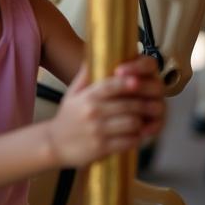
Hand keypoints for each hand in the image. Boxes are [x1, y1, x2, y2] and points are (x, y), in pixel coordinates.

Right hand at [47, 56, 164, 166]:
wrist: (54, 144)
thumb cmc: (67, 117)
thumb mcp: (72, 94)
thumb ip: (85, 77)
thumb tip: (94, 57)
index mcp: (86, 98)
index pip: (109, 86)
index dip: (126, 82)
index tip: (137, 80)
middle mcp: (92, 113)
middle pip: (128, 105)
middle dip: (143, 104)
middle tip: (150, 104)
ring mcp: (98, 131)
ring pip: (132, 123)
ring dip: (142, 121)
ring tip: (143, 119)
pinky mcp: (103, 148)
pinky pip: (130, 141)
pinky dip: (137, 137)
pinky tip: (136, 134)